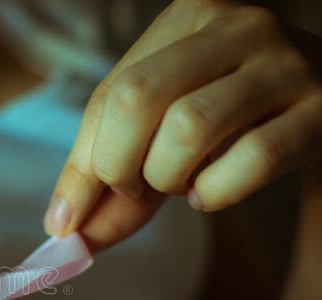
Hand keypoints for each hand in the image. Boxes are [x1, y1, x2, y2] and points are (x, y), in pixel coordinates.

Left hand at [44, 0, 321, 250]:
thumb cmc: (228, 118)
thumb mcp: (161, 130)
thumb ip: (110, 171)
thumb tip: (63, 230)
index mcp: (188, 18)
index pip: (110, 93)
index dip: (81, 166)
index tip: (67, 220)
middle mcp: (238, 27)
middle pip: (137, 99)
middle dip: (118, 166)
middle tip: (133, 189)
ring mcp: (286, 64)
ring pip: (190, 127)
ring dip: (169, 178)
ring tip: (181, 184)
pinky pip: (252, 159)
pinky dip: (218, 191)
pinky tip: (214, 191)